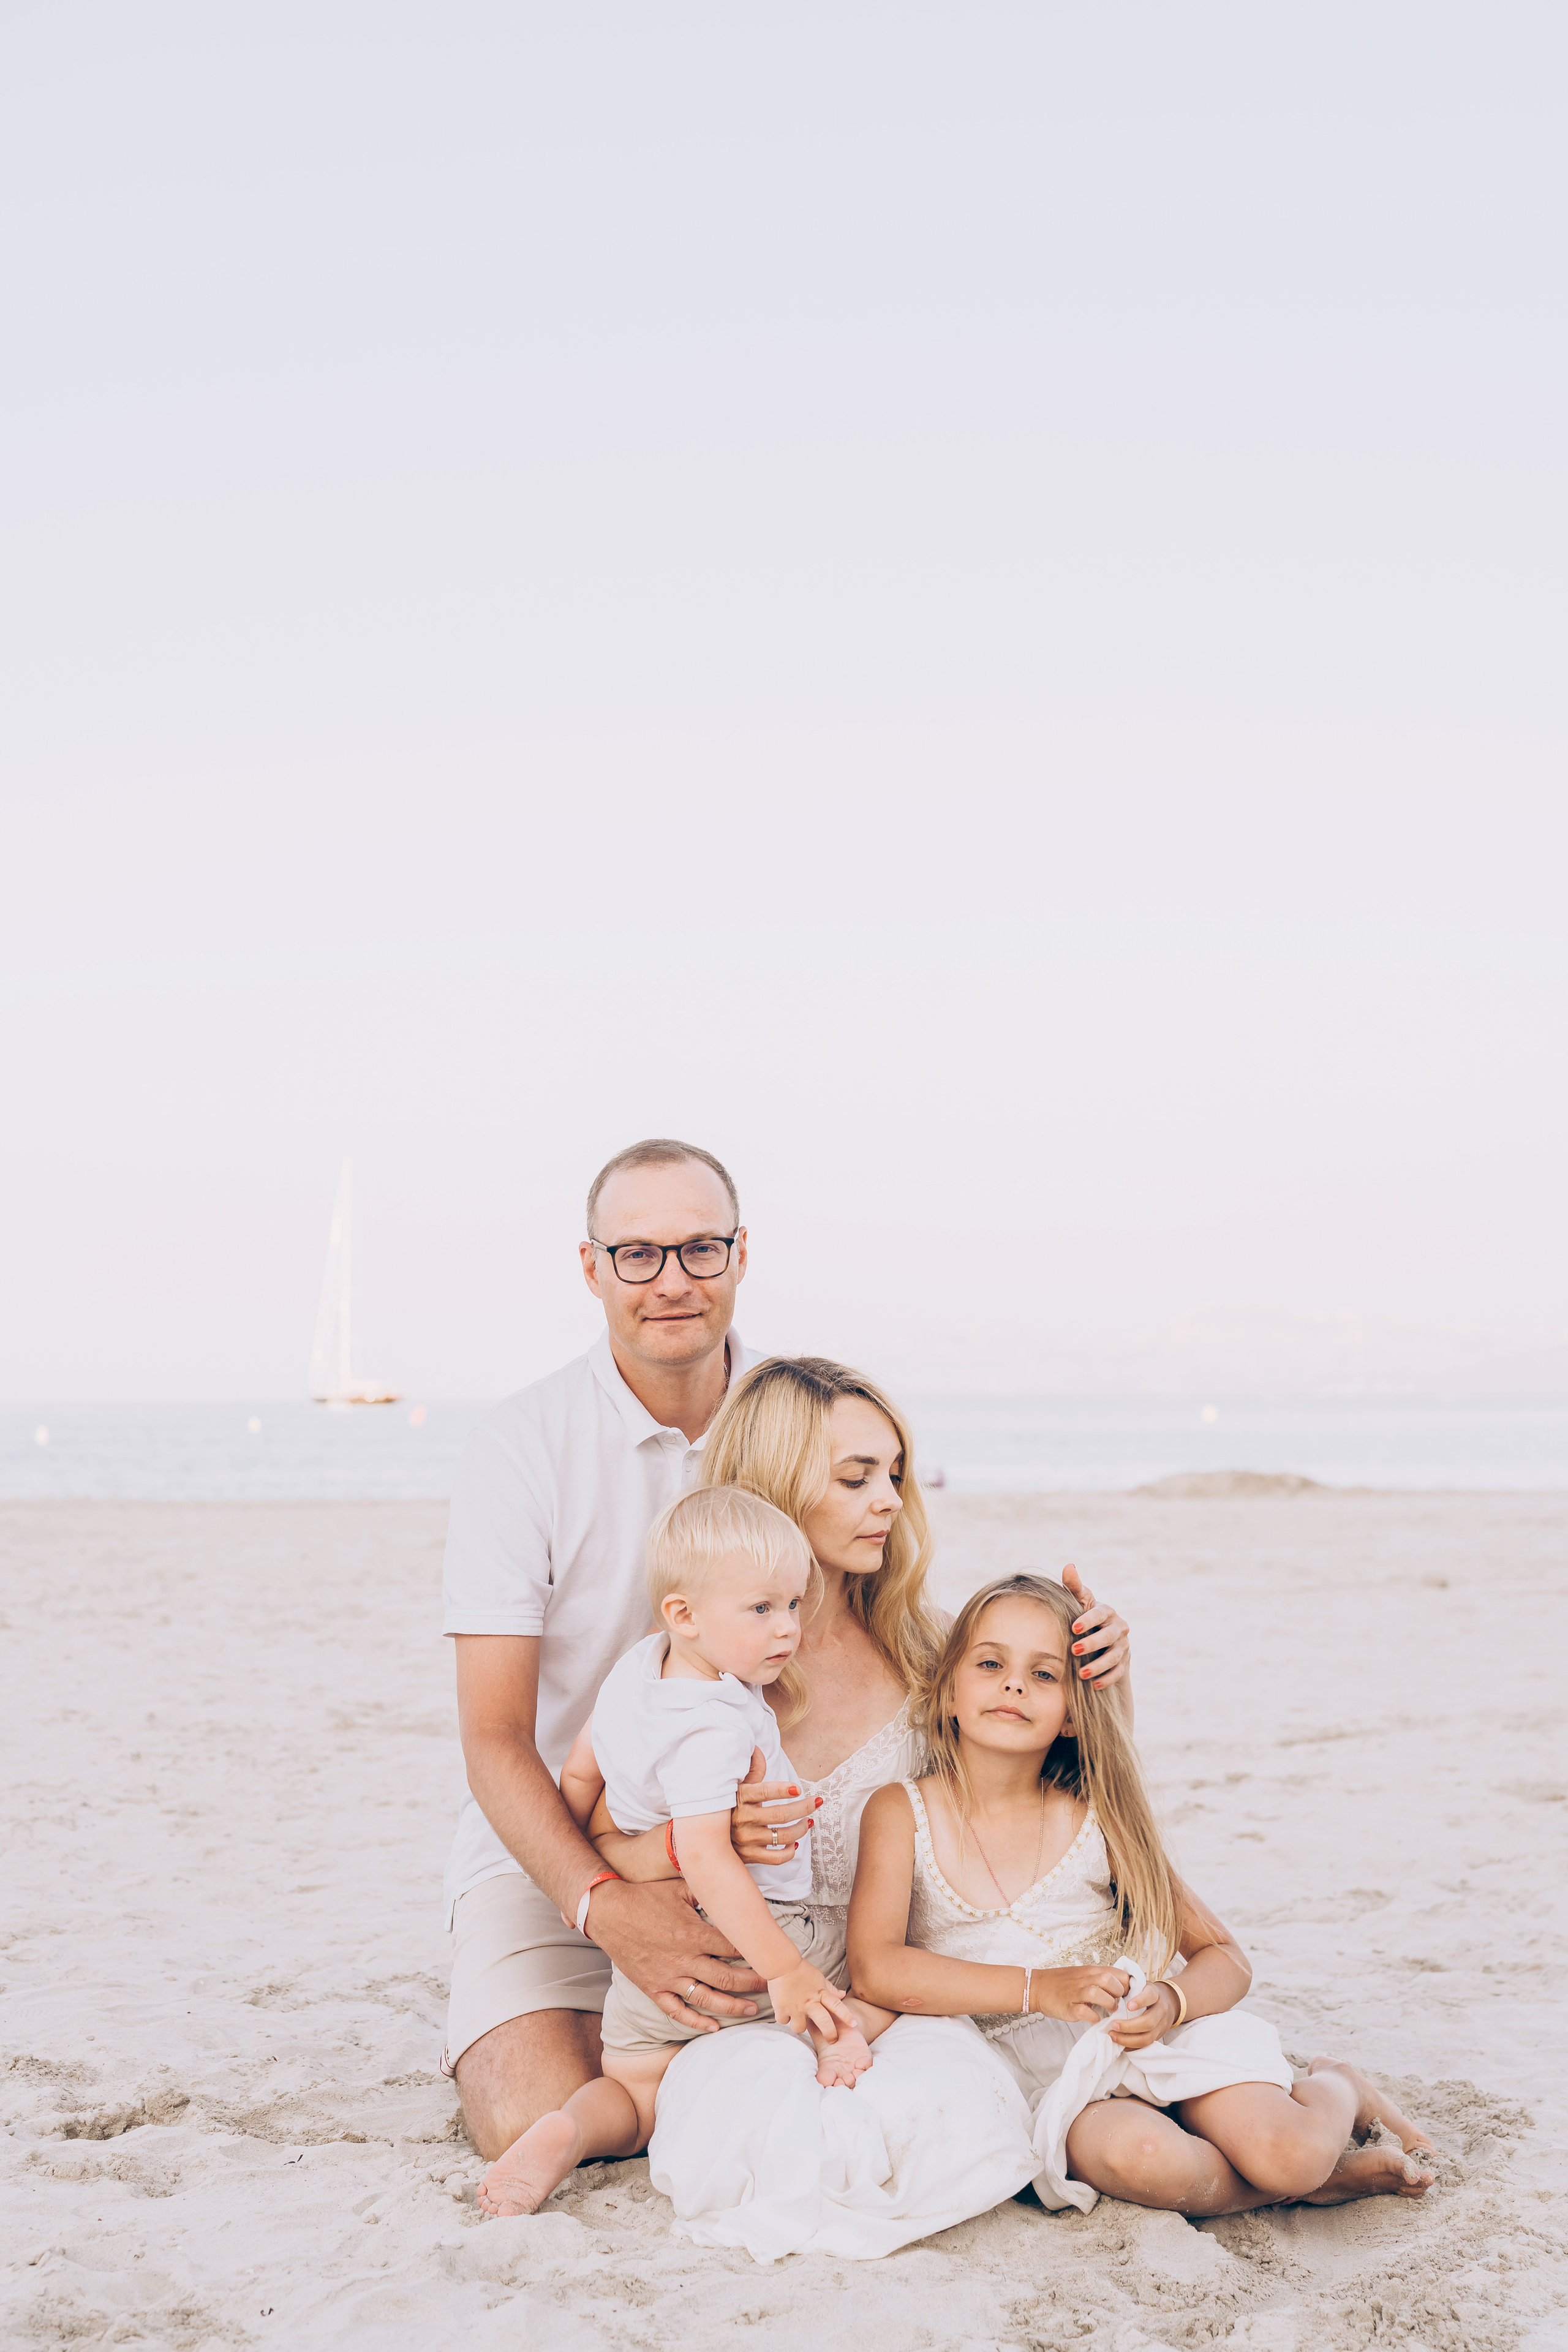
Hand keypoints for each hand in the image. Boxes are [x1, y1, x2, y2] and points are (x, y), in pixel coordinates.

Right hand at [586, 1880, 764, 2032]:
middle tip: (772, 1988)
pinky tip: (713, 2027)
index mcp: (694, 1933)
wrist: (608, 1912)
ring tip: (751, 2010)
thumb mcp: (679, 1887)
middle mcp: (684, 1959)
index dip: (755, 1954)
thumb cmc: (644, 1896)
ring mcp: (668, 1977)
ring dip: (732, 2007)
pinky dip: (696, 2021)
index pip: (733, 1949)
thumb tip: (729, 1889)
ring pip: (707, 1999)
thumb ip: (706, 1892)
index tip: (771, 1959)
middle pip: (727, 1978)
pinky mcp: (653, 1988)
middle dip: (753, 1984)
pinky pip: (676, 2011)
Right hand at [731, 1746, 820, 1866]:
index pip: (764, 1792)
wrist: (708, 1837)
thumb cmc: (729, 1807)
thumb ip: (751, 1771)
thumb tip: (757, 1749)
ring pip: (782, 1836)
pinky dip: (790, 1851)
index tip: (798, 1788)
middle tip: (817, 1801)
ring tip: (808, 1821)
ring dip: (801, 1829)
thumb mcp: (737, 1787)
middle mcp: (743, 1819)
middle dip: (803, 1808)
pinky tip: (794, 1843)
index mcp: (740, 1798)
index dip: (782, 1790)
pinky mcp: (750, 1856)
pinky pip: (777, 1858)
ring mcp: (747, 1840)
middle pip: (780, 1815)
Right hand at [767, 1960, 857, 2041]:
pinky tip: (784, 2010)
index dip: (846, 2015)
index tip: (854, 2024)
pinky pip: (784, 2021)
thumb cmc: (802, 1970)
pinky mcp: (782, 2009)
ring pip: (800, 2028)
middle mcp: (809, 2002)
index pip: (836, 2005)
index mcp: (820, 1993)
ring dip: (799, 2025)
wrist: (781, 1964)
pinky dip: (784, 2017)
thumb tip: (843, 1994)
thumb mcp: (819, 1978)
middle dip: (830, 2034)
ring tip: (797, 2018)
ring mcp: (795, 2008)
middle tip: (832, 2040)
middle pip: (824, 2022)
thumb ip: (830, 1989)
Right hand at [1033, 1965, 1131, 2023]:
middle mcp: (1084, 1979)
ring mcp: (1076, 1993)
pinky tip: (1094, 2019)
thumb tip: (1121, 1988)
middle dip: (1119, 1993)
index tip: (1126, 1994)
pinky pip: (1084, 2012)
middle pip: (1109, 1980)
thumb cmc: (1063, 1983)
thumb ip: (1100, 1979)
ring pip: (1098, 1993)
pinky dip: (1093, 2017)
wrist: (1037, 1987)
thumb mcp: (1083, 1974)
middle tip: (1118, 2002)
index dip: (1126, 1985)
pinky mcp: (1068, 2007)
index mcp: (1091, 1971)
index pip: (1118, 1973)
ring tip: (1109, 2010)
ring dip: (1108, 2004)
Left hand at [1061, 1565, 1129, 1686]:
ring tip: (1082, 1674)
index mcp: (1107, 1611)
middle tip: (1074, 1650)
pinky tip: (1094, 1685)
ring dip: (1098, 1666)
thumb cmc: (1083, 1617)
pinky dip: (1107, 1679)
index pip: (1100, 1613)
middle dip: (1092, 1643)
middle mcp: (1118, 1628)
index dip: (1088, 1620)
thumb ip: (1073, 1586)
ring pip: (1114, 1657)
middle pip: (1109, 1636)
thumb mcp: (1079, 1602)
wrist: (1099, 1641)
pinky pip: (1118, 1673)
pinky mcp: (1124, 1663)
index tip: (1073, 1628)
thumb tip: (1069, 1566)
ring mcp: (1123, 1646)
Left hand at [1108, 1980, 1179, 2049]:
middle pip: (1148, 2022)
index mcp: (1155, 1994)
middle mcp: (1160, 2010)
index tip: (1128, 2006)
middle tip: (1113, 2025)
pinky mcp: (1158, 2036)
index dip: (1140, 2001)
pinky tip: (1120, 2042)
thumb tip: (1109, 1992)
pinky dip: (1131, 2046)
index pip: (1150, 1996)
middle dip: (1129, 2026)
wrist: (1169, 2001)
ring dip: (1128, 2039)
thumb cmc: (1147, 1993)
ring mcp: (1161, 2025)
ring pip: (1147, 2037)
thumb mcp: (1140, 1985)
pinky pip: (1145, 2045)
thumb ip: (1128, 1987)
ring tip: (1113, 2035)